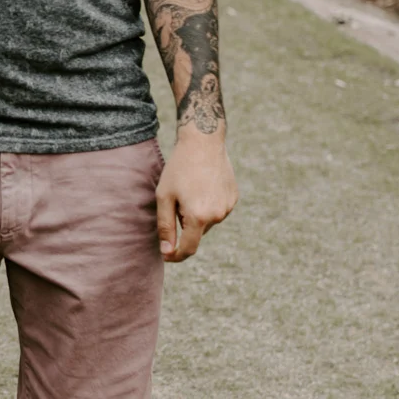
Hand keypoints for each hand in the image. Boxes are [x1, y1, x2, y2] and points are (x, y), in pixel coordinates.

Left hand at [156, 127, 237, 261]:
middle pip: (197, 232)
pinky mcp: (234, 198)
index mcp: (198, 216)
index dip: (176, 255)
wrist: (203, 143)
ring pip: (207, 221)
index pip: (188, 248)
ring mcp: (228, 207)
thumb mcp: (164, 196)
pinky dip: (208, 204)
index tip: (166, 255)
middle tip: (177, 198)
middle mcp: (217, 215)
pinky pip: (217, 209)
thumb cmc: (179, 168)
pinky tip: (203, 185)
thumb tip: (167, 252)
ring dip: (197, 213)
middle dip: (185, 223)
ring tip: (191, 188)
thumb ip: (165, 227)